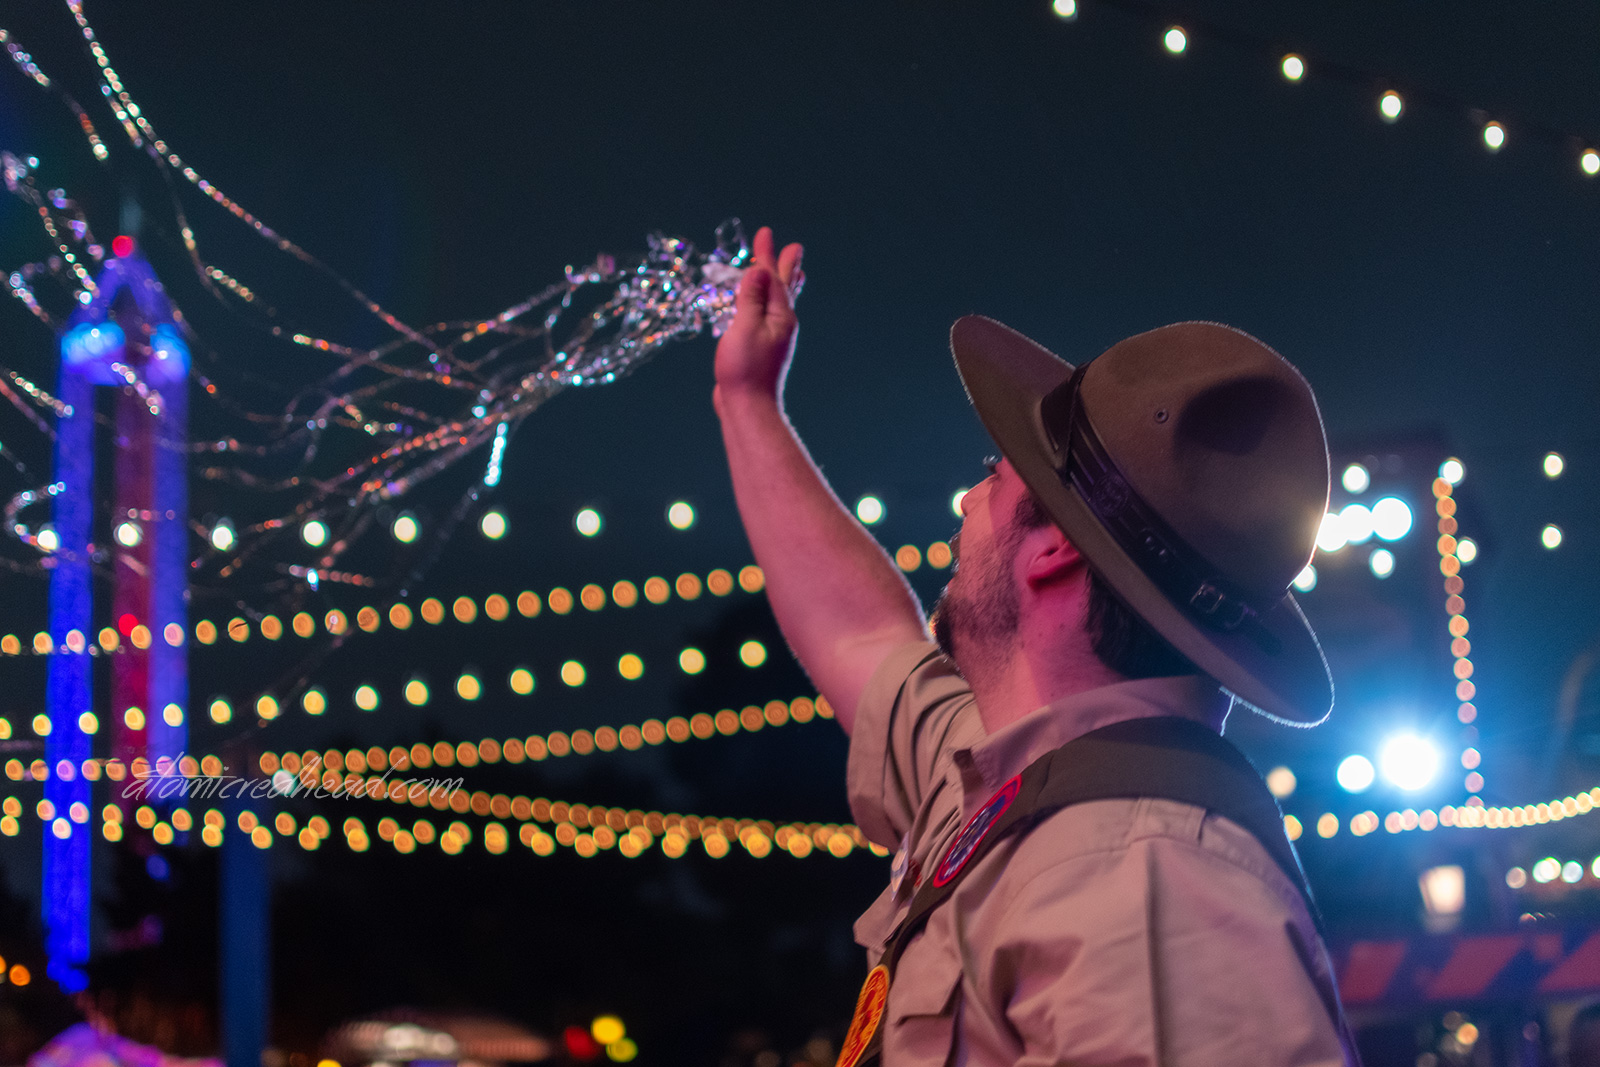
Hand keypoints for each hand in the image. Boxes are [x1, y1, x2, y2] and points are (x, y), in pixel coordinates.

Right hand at [714, 226, 802, 403]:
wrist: (747, 408)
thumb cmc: (745, 370)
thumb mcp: (745, 327)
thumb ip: (751, 299)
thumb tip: (760, 271)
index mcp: (781, 317)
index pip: (773, 278)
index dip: (767, 255)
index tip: (766, 233)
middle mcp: (782, 326)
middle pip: (784, 289)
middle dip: (785, 266)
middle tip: (795, 248)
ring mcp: (773, 339)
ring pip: (778, 304)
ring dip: (780, 285)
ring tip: (789, 274)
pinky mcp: (761, 350)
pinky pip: (765, 317)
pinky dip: (764, 304)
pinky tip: (760, 310)